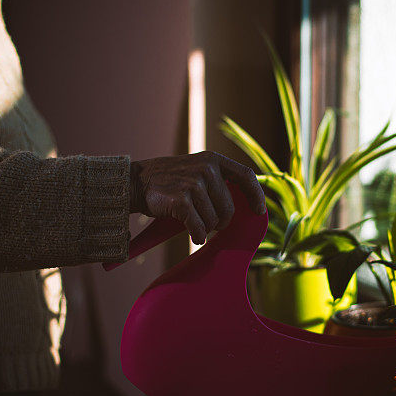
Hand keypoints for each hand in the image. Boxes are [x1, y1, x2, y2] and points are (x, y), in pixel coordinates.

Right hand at [130, 151, 265, 244]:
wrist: (136, 182)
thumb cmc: (170, 181)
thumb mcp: (197, 170)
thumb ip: (219, 181)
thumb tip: (245, 204)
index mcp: (213, 160)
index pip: (246, 175)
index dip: (256, 195)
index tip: (259, 211)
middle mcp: (206, 169)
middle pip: (229, 208)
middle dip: (221, 221)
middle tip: (207, 221)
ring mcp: (194, 184)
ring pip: (214, 221)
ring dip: (205, 227)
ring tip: (191, 220)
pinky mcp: (182, 200)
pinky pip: (199, 228)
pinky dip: (197, 235)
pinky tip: (192, 234)